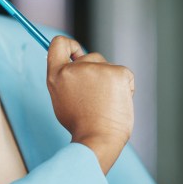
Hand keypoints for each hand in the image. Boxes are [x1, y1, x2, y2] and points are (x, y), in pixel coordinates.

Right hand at [46, 36, 134, 173]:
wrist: (98, 139)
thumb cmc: (81, 125)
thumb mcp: (63, 99)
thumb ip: (67, 79)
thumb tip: (76, 63)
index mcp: (57, 75)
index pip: (59, 44)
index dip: (70, 47)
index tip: (77, 54)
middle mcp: (75, 68)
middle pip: (90, 58)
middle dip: (96, 73)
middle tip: (95, 98)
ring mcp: (97, 69)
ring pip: (107, 67)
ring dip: (109, 81)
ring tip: (106, 103)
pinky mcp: (118, 72)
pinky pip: (123, 74)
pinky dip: (124, 87)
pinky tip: (117, 102)